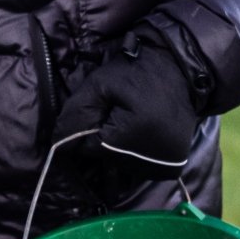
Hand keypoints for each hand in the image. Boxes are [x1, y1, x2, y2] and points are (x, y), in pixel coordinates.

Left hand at [51, 27, 203, 175]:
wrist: (181, 70)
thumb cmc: (137, 72)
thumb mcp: (99, 84)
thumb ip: (76, 114)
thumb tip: (58, 144)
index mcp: (130, 138)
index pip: (89, 149)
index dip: (90, 129)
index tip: (103, 110)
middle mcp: (150, 161)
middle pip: (106, 160)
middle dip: (105, 140)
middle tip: (121, 114)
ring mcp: (164, 168)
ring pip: (123, 167)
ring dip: (121, 150)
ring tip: (134, 122)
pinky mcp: (172, 169)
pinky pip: (142, 169)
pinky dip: (137, 155)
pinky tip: (144, 134)